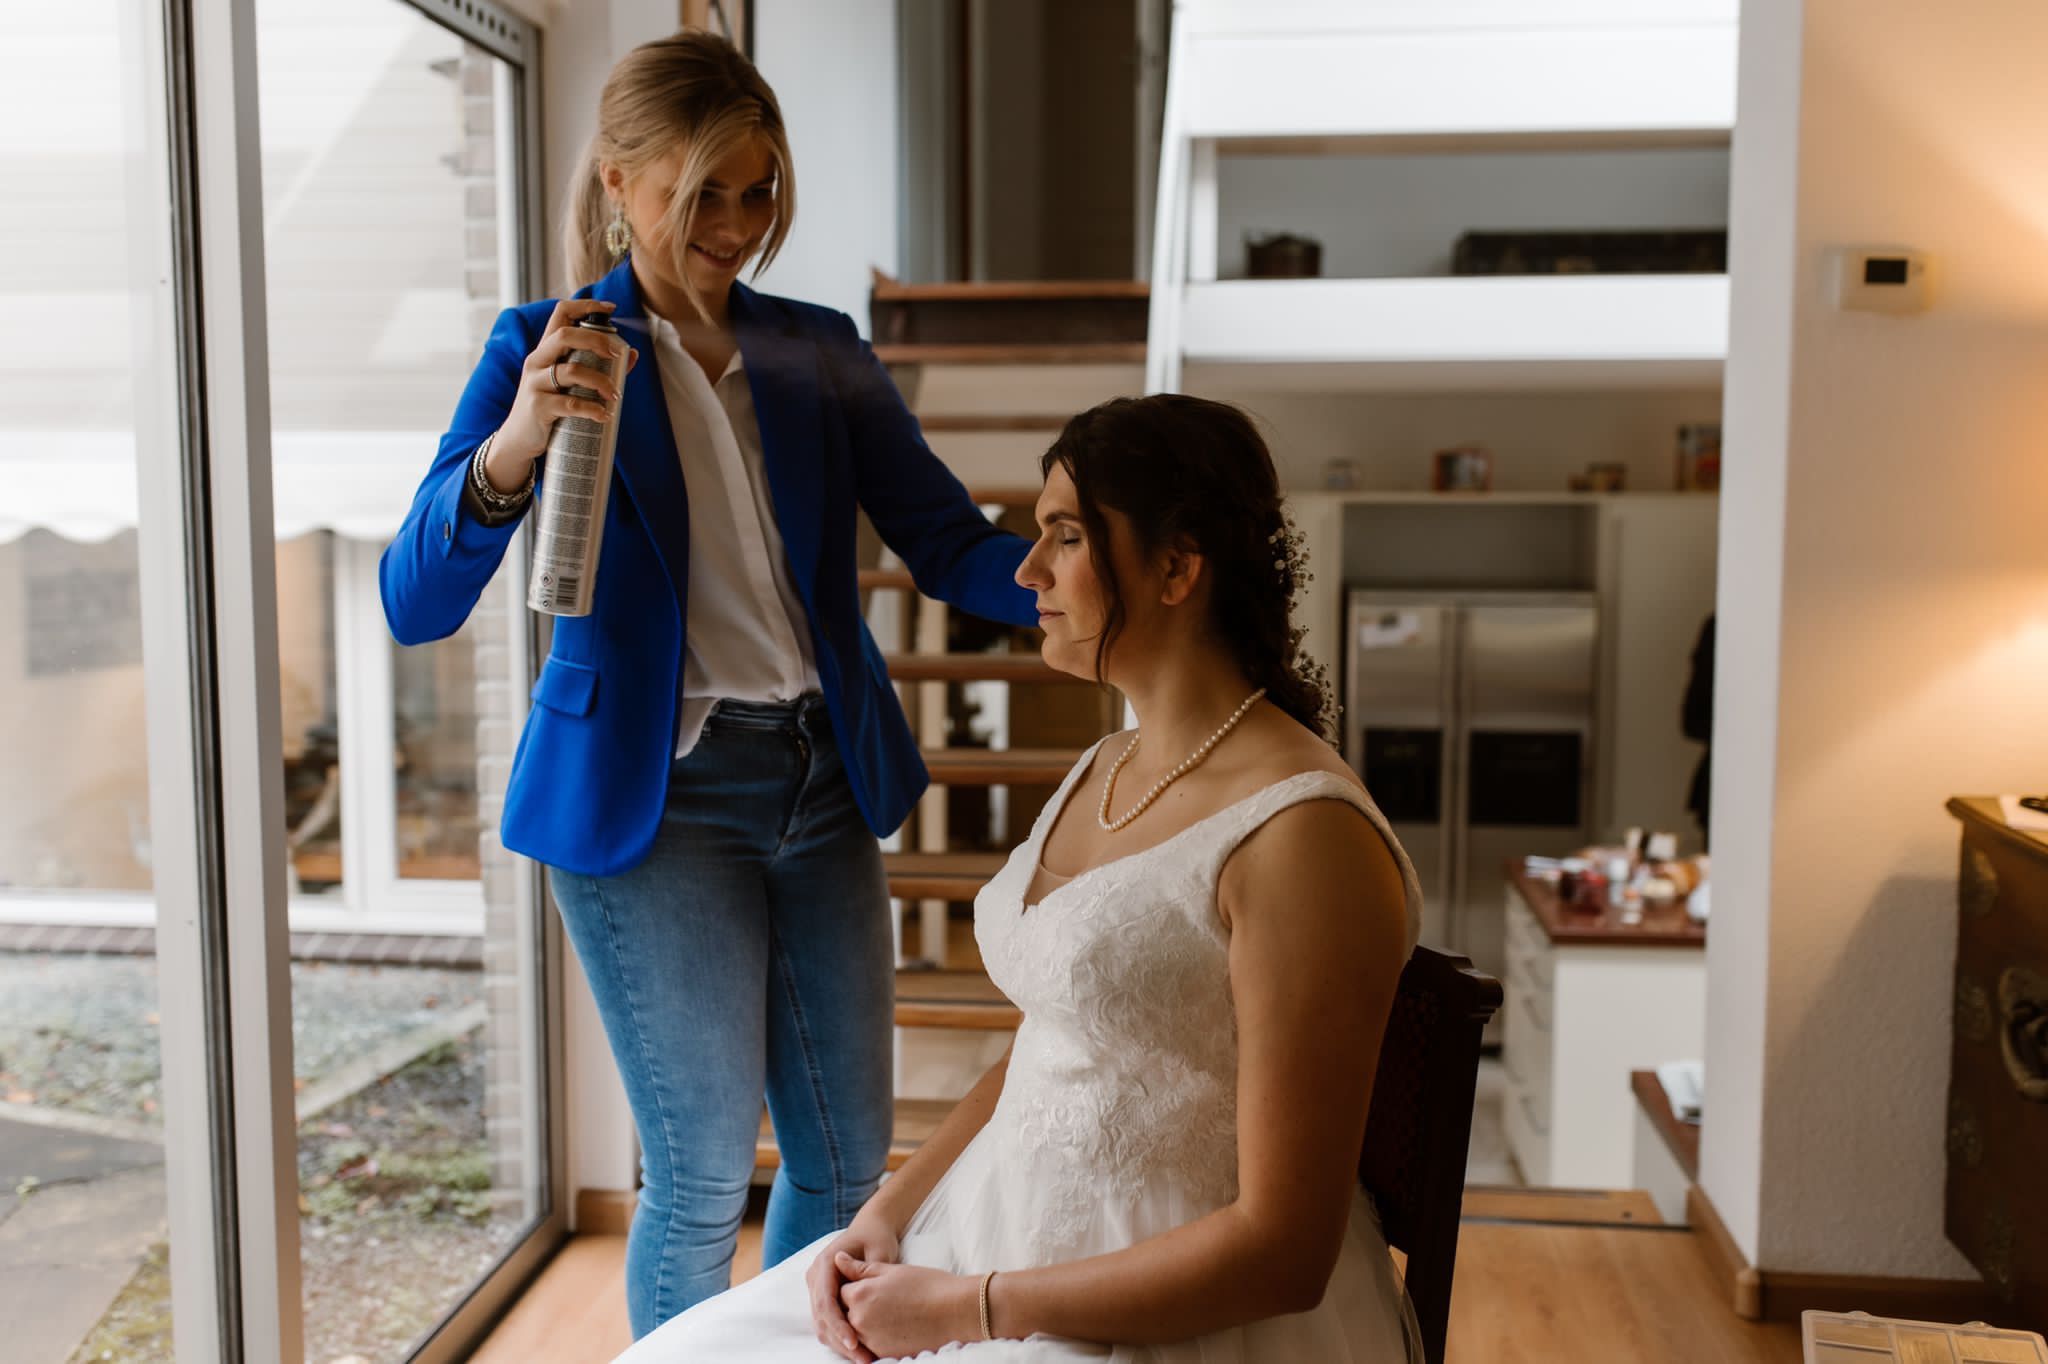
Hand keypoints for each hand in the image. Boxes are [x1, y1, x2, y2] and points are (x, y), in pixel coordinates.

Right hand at [488, 298, 638, 489]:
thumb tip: (632, 354)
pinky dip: (592, 409)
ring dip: (600, 380)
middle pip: (564, 336)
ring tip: (615, 394)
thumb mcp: (569, 384)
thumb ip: (598, 367)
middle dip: (596, 340)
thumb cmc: (550, 407)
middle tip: (618, 354)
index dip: (585, 305)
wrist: (520, 439)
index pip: (561, 314)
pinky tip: (604, 415)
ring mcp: (535, 383)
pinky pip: (570, 403)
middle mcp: (537, 361)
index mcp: (545, 350)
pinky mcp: (538, 407)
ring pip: (571, 371)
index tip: (612, 308)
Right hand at [806, 1213, 901, 1361]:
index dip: (838, 1324)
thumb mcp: (878, 1250)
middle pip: (821, 1317)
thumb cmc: (876, 1237)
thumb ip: (867, 1269)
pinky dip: (840, 1338)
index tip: (854, 1342)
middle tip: (862, 1359)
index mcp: (825, 1263)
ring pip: (822, 1324)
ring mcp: (817, 1287)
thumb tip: (860, 1288)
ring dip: (839, 1343)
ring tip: (862, 1359)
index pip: (826, 1300)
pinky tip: (858, 1350)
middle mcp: (816, 1276)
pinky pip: (827, 1322)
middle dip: (840, 1340)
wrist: (870, 1228)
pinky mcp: (824, 1296)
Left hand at [835, 1254, 981, 1360]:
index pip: (842, 1291)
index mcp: (860, 1295)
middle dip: (855, 1307)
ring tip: (887, 1313)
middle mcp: (860, 1321)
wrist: (955, 1310)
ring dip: (863, 1325)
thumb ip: (860, 1268)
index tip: (870, 1284)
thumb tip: (837, 1259)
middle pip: (845, 1314)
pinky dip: (874, 1339)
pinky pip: (869, 1347)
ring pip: (855, 1333)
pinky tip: (892, 1327)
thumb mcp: (892, 1270)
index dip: (854, 1286)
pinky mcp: (884, 1355)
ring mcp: (871, 1341)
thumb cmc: (926, 1284)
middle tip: (880, 1299)